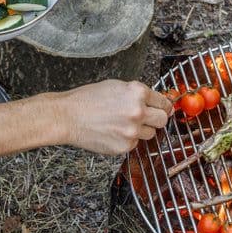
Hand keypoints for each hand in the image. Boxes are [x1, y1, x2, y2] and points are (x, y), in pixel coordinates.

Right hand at [54, 80, 172, 154]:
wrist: (68, 117)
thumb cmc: (87, 100)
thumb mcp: (116, 86)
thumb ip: (136, 94)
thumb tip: (153, 101)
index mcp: (137, 92)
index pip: (163, 102)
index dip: (163, 106)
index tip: (162, 109)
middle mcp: (138, 111)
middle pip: (162, 120)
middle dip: (157, 119)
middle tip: (148, 118)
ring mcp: (132, 131)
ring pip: (150, 134)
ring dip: (142, 130)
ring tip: (123, 124)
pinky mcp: (124, 146)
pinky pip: (135, 144)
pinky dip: (127, 139)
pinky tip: (114, 132)